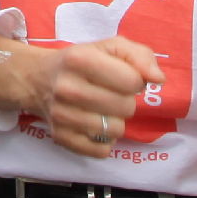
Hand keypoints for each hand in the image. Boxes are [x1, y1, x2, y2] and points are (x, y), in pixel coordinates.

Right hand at [0, 34, 158, 157]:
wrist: (37, 79)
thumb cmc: (81, 61)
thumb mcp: (110, 47)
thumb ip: (140, 56)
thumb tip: (158, 79)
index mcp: (79, 59)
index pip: (132, 81)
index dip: (135, 80)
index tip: (124, 78)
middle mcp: (67, 88)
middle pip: (126, 107)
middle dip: (126, 101)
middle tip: (111, 93)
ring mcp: (61, 115)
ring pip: (116, 130)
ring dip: (116, 121)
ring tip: (103, 109)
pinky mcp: (60, 137)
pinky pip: (102, 150)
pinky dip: (105, 141)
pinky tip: (95, 126)